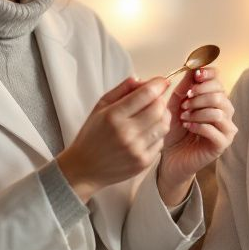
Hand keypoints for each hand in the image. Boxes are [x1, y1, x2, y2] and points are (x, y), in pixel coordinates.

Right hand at [58, 76, 171, 202]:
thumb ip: (121, 90)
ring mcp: (136, 149)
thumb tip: (142, 80)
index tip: (162, 82)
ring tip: (152, 116)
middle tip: (155, 100)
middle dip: (160, 100)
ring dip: (162, 116)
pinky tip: (147, 133)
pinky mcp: (143, 162)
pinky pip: (161, 142)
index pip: (146, 94)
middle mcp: (126, 132)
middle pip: (159, 108)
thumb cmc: (91, 136)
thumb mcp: (99, 107)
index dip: (158, 84)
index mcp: (113, 115)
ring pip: (164, 125)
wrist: (84, 169)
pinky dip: (158, 134)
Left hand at [156, 66, 236, 205]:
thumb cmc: (174, 130)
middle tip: (184, 103)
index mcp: (214, 98)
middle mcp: (224, 111)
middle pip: (220, 94)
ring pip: (219, 111)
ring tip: (184, 116)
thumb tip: (191, 68)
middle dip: (200, 95)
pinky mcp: (222, 144)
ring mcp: (226, 128)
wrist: (170, 157)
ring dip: (198, 111)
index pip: (218, 79)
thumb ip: (184, 87)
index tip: (195, 75)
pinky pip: (215, 129)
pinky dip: (199, 125)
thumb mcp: (175, 105)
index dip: (208, 74)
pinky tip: (188, 126)